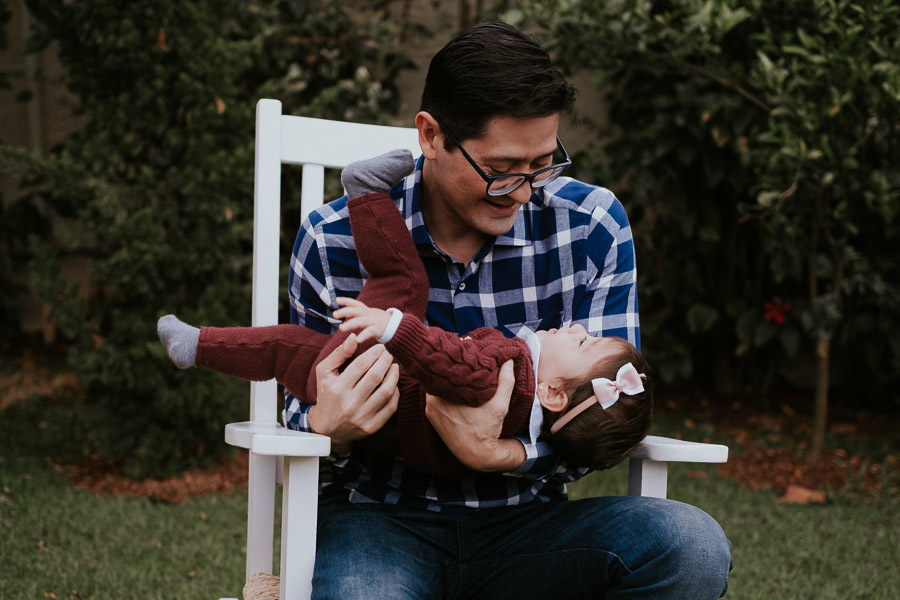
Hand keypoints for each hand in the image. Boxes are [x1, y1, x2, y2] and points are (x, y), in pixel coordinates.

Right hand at [308, 333, 399, 451]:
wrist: (327, 429)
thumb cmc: (326, 394)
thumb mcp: (324, 372)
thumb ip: (339, 353)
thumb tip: (354, 337)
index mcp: (337, 388)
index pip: (361, 365)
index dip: (374, 353)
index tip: (381, 347)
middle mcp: (349, 403)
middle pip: (376, 376)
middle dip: (386, 361)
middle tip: (389, 354)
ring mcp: (361, 417)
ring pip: (386, 392)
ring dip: (394, 375)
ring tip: (394, 366)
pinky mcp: (372, 427)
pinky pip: (391, 407)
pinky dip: (395, 393)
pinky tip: (394, 384)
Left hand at [334, 297, 391, 343]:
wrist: (397, 326)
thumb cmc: (380, 322)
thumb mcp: (368, 316)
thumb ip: (358, 315)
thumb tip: (345, 314)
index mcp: (366, 311)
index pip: (355, 304)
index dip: (346, 301)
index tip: (336, 300)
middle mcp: (368, 314)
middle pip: (355, 310)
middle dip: (344, 311)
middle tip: (334, 314)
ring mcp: (373, 321)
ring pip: (360, 321)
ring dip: (350, 324)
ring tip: (341, 328)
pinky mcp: (378, 329)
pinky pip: (369, 332)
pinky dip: (363, 335)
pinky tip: (357, 340)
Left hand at [424, 360, 525, 471]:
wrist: (476, 454)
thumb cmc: (487, 430)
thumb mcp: (499, 405)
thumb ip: (505, 381)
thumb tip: (509, 360)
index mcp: (445, 395)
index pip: (445, 367)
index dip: (454, 355)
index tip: (464, 347)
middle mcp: (433, 401)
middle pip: (439, 375)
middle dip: (451, 365)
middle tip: (462, 353)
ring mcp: (430, 408)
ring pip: (436, 384)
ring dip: (446, 377)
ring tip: (459, 366)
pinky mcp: (431, 415)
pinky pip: (435, 395)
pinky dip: (443, 389)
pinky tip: (454, 384)